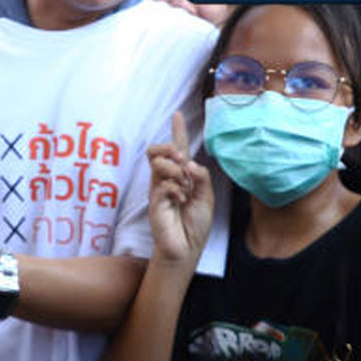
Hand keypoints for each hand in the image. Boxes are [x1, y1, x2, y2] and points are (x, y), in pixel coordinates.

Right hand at [145, 111, 211, 265]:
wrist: (187, 246)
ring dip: (175, 171)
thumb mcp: (206, 197)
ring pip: (158, 163)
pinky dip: (175, 190)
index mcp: (182, 176)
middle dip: (167, 147)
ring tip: (184, 187)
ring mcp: (159, 189)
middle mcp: (167, 179)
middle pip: (156, 151)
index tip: (177, 114)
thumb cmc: (195, 223)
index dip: (177, 130)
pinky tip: (181, 201)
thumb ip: (202, 178)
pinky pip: (162, 184)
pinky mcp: (155, 201)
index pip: (178, 148)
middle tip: (180, 158)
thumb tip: (189, 163)